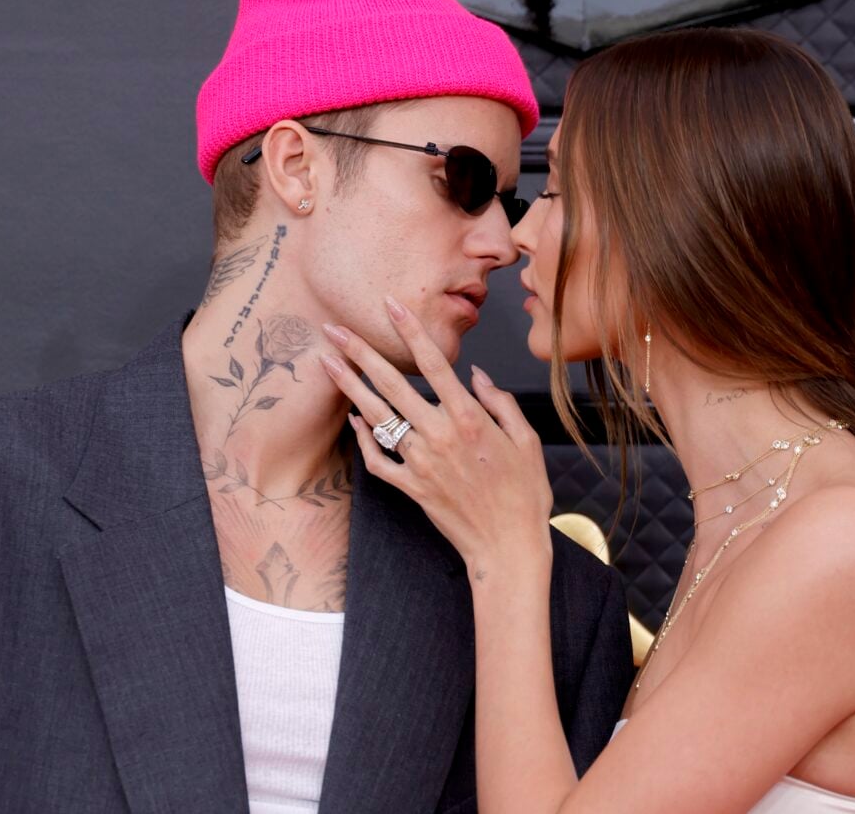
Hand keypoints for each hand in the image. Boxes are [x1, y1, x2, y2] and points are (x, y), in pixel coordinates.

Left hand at [320, 297, 553, 578]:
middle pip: (392, 386)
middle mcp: (439, 436)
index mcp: (470, 419)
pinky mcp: (410, 487)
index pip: (434, 364)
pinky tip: (354, 418)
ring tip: (328, 363)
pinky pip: (378, 460)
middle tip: (334, 329)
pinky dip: (364, 438)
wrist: (507, 547)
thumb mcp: (526, 441)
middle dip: (361, 353)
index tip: (390, 306)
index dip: (410, 331)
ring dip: (350, 387)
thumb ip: (500, 403)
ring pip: (377, 417)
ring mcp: (420, 462)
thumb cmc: (525, 495)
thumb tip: (478, 375)